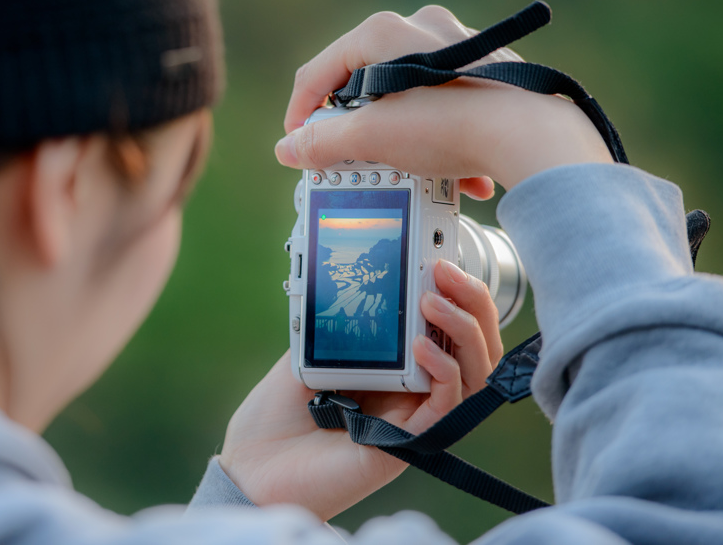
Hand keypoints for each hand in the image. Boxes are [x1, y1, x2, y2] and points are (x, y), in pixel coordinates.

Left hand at [219, 260, 502, 520]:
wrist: (250, 465)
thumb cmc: (275, 414)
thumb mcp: (310, 348)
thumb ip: (342, 319)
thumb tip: (367, 272)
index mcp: (394, 367)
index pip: (447, 327)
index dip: (456, 292)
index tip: (441, 256)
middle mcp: (412, 391)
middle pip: (472, 346)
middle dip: (471, 302)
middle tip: (445, 269)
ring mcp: (413, 417)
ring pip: (471, 373)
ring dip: (462, 330)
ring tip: (433, 301)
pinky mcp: (406, 444)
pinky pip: (445, 405)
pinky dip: (443, 371)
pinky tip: (422, 348)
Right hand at [275, 5, 611, 189]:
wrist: (535, 136)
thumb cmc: (453, 127)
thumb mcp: (373, 138)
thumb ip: (323, 142)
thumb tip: (289, 148)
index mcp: (383, 33)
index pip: (319, 71)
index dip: (300, 113)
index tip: (296, 145)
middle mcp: (419, 26)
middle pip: (362, 80)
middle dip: (354, 125)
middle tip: (349, 158)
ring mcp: (456, 43)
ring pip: (405, 92)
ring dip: (399, 133)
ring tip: (406, 170)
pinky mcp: (485, 67)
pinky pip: (444, 99)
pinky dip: (438, 133)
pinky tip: (451, 170)